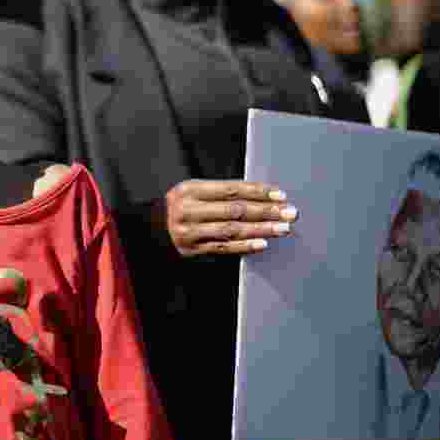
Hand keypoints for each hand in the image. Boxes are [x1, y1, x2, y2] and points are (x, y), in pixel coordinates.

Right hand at [157, 180, 298, 256]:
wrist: (150, 229)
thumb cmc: (181, 206)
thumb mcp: (194, 192)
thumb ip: (221, 193)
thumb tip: (263, 197)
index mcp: (189, 189)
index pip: (231, 189)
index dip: (258, 192)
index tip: (280, 195)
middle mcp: (187, 209)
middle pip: (234, 209)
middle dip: (266, 211)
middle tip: (290, 213)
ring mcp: (188, 231)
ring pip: (232, 230)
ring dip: (261, 229)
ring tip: (282, 229)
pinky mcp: (191, 249)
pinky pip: (223, 247)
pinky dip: (244, 245)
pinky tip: (262, 243)